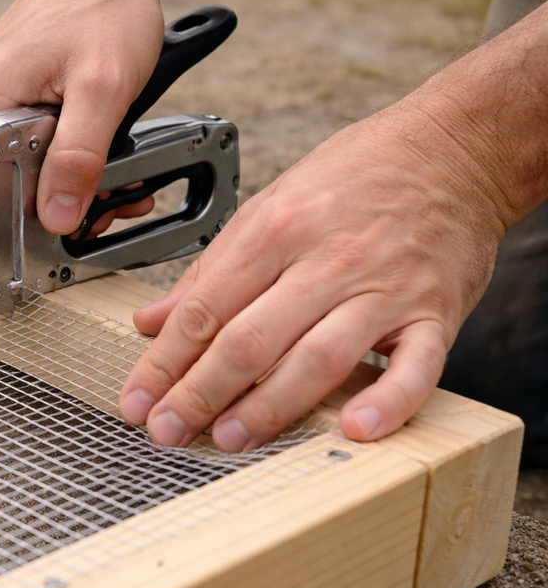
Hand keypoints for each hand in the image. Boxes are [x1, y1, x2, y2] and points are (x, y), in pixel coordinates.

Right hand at [0, 0, 164, 233]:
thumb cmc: (105, 6)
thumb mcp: (102, 91)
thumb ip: (78, 159)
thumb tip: (57, 216)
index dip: (12, 221)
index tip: (57, 230)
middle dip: (51, 202)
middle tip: (102, 203)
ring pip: (17, 163)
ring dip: (64, 179)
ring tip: (110, 176)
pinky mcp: (13, 85)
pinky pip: (26, 138)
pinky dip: (63, 153)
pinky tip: (96, 149)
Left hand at [117, 100, 506, 449]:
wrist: (452, 149)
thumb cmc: (356, 176)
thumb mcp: (268, 205)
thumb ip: (209, 270)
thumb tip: (151, 320)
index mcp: (276, 231)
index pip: (204, 309)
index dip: (163, 361)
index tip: (136, 400)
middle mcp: (325, 261)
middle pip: (250, 339)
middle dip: (199, 392)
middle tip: (165, 430)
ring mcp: (383, 290)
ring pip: (317, 358)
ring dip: (268, 406)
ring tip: (228, 438)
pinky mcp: (435, 313)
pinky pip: (416, 367)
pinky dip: (388, 402)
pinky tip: (354, 430)